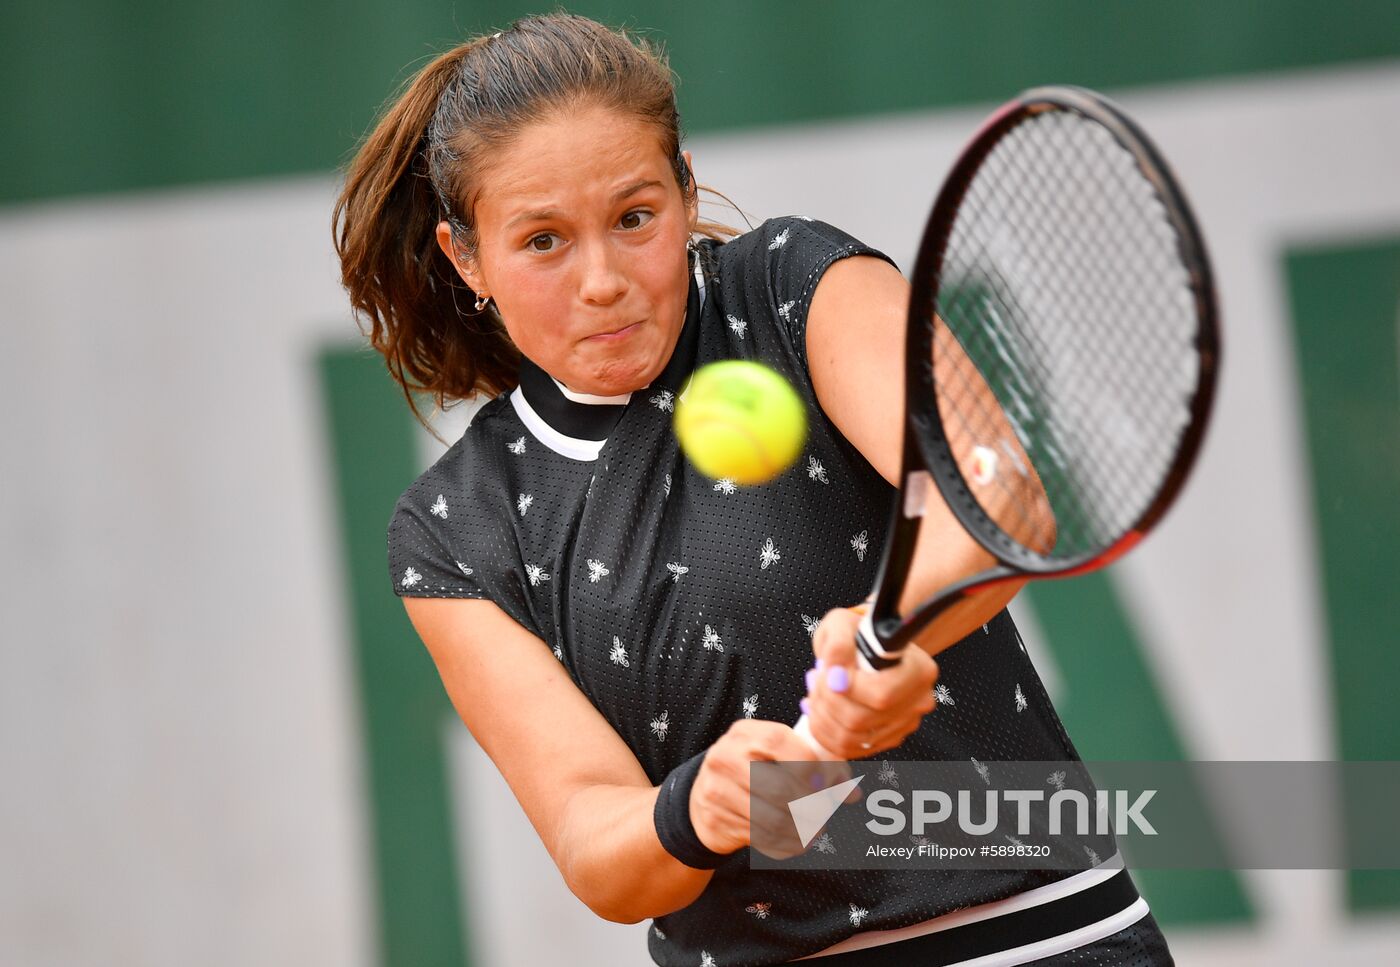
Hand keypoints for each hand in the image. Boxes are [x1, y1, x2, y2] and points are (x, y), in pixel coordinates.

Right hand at [689, 719, 853, 859]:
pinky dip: (788, 845)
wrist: (701, 799)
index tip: (823, 784)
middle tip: (824, 813)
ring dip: (804, 830)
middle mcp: (726, 758)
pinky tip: (798, 841)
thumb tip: (853, 792)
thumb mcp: (775, 756)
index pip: (779, 742)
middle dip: (811, 806)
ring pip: (774, 820)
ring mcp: (718, 792)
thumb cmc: (751, 770)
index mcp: (745, 734)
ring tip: (816, 829)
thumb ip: (817, 766)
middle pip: (780, 788)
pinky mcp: (718, 822)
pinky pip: (763, 840)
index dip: (809, 764)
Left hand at [802, 607, 939, 759]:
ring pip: (852, 738)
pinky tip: (818, 710)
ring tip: (814, 693)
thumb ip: (839, 644)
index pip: (881, 695)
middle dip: (826, 701)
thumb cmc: (858, 633)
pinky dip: (826, 732)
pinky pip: (851, 748)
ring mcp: (904, 724)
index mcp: (918, 670)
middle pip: (862, 720)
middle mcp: (918, 701)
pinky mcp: (888, 738)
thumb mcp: (844, 624)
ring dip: (822, 717)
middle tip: (814, 679)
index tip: (828, 672)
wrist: (869, 646)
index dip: (848, 688)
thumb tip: (834, 672)